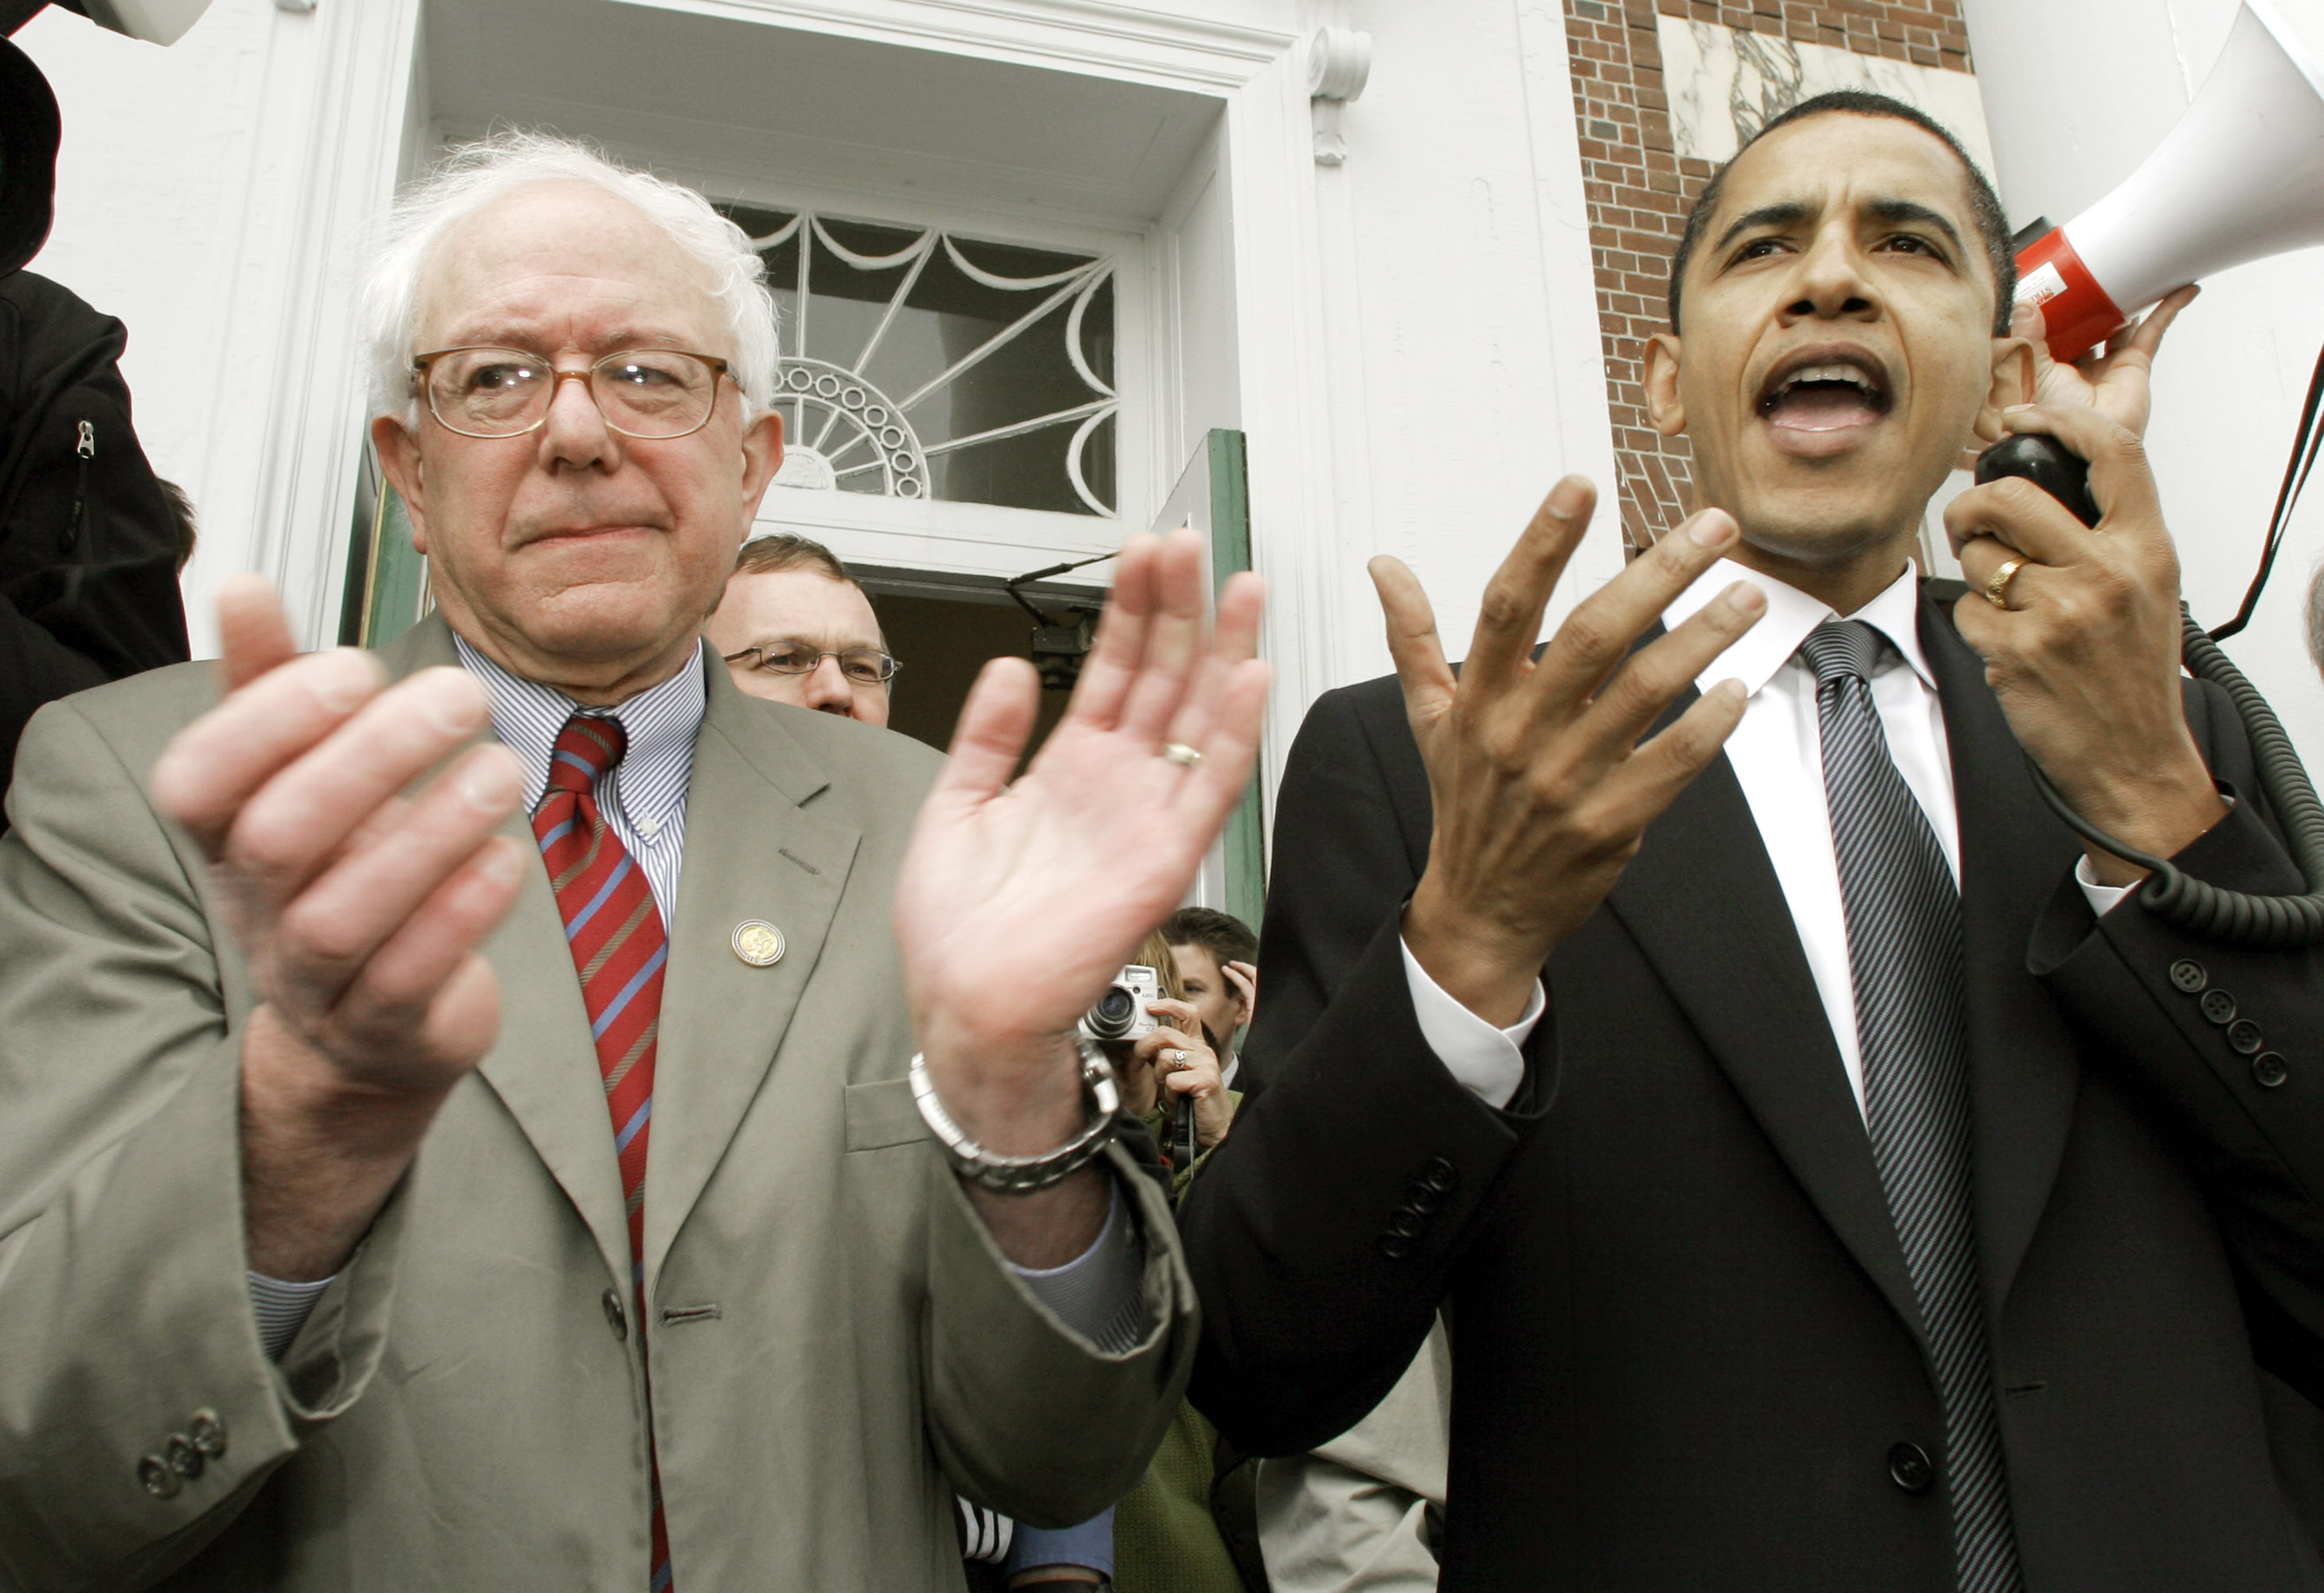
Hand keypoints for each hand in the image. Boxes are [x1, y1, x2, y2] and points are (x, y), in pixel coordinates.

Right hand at [149, 576, 525, 1276]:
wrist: (372, 1028)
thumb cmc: (340, 871)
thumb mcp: (303, 778)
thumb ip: (274, 687)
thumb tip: (241, 583)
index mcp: (225, 839)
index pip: (198, 781)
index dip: (266, 721)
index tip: (357, 665)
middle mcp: (256, 911)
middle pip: (278, 838)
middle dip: (370, 760)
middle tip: (462, 693)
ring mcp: (316, 980)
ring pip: (341, 917)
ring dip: (427, 835)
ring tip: (503, 769)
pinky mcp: (387, 1029)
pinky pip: (410, 978)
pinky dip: (459, 913)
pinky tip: (510, 856)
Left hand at [892, 527, 1265, 1258]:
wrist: (964, 1003)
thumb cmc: (959, 929)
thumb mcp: (957, 806)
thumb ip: (989, 735)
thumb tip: (1015, 665)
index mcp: (1070, 768)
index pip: (1114, 669)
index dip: (1131, 608)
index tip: (1142, 552)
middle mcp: (1117, 785)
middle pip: (1163, 677)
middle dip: (1180, 608)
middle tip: (1192, 543)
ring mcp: (1145, 818)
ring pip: (1197, 718)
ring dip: (1223, 652)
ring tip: (1242, 587)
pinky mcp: (1162, 861)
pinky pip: (1206, 789)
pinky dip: (1230, 734)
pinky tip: (1249, 677)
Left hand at [1135, 1000, 1233, 1150]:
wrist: (1213, 1126)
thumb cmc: (1192, 1101)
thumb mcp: (1177, 1073)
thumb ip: (1165, 1056)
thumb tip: (1142, 1046)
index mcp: (1197, 1046)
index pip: (1188, 1014)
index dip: (1168, 1006)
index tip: (1150, 1007)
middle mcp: (1203, 1051)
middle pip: (1165, 1034)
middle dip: (1143, 1048)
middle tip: (1137, 1063)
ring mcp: (1206, 1063)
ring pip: (1165, 1058)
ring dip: (1160, 1077)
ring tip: (1171, 1089)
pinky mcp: (1205, 1079)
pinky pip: (1172, 1080)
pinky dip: (1170, 1094)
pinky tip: (1180, 1099)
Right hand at [1383, 478, 1765, 1025]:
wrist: (1480, 910)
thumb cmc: (1466, 802)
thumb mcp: (1430, 718)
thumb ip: (1413, 638)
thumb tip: (1384, 567)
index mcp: (1477, 699)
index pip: (1506, 605)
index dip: (1542, 543)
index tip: (1580, 487)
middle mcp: (1519, 734)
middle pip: (1592, 635)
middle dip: (1658, 573)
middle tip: (1713, 527)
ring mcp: (1565, 781)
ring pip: (1646, 692)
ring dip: (1705, 637)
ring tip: (1746, 593)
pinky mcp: (1609, 823)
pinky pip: (1671, 764)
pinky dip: (1709, 724)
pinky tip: (1739, 686)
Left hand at [1947, 401, 2226, 885]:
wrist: (2132, 758)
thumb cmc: (2132, 674)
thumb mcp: (2148, 588)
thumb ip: (2111, 530)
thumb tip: (2055, 469)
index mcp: (2147, 548)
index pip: (2113, 453)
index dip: (2060, 421)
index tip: (2023, 419)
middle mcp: (2107, 573)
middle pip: (2013, 496)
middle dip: (1974, 505)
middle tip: (1971, 523)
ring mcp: (2061, 612)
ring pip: (1980, 556)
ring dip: (1976, 572)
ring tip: (2006, 599)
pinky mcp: (2017, 651)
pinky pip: (1967, 609)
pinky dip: (1975, 623)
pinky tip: (2006, 643)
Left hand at [2015, 286, 2196, 440]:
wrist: (2076, 443)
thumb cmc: (2047, 418)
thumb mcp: (2030, 370)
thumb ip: (2027, 337)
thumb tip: (2024, 304)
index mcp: (2048, 365)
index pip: (2052, 328)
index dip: (2054, 306)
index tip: (2053, 278)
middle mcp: (2080, 365)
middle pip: (2089, 322)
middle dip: (2093, 299)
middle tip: (2095, 268)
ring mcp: (2109, 365)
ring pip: (2123, 322)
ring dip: (2132, 299)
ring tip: (2138, 270)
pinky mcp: (2134, 366)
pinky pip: (2155, 331)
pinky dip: (2169, 309)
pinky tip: (2183, 288)